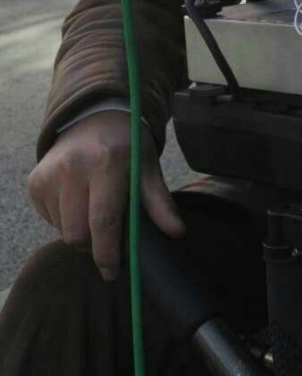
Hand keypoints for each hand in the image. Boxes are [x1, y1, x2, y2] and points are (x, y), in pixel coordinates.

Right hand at [27, 110, 184, 280]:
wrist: (94, 118)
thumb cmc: (127, 147)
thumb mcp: (148, 168)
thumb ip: (160, 202)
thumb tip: (177, 233)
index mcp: (106, 164)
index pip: (103, 220)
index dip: (108, 252)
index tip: (112, 272)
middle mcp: (73, 168)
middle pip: (77, 232)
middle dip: (93, 247)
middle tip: (109, 244)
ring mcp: (49, 175)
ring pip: (62, 229)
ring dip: (80, 232)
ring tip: (96, 211)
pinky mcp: (35, 182)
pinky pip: (50, 218)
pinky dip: (66, 220)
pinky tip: (80, 201)